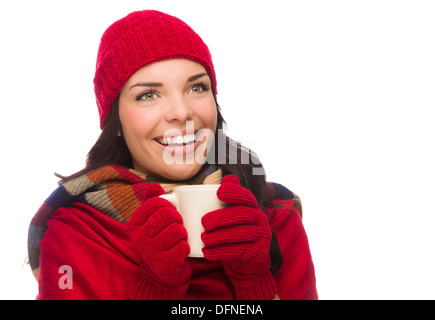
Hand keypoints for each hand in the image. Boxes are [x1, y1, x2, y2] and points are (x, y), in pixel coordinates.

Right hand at [127, 183, 190, 298]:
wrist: (161, 271)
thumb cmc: (158, 239)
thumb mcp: (151, 220)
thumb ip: (152, 201)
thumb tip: (154, 185)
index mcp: (133, 224)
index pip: (156, 203)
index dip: (169, 205)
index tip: (169, 213)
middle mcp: (138, 239)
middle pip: (168, 214)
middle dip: (178, 218)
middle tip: (177, 225)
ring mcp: (150, 253)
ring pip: (178, 230)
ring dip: (183, 233)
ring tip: (178, 239)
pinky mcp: (164, 264)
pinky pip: (184, 246)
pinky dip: (186, 247)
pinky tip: (179, 252)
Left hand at [201, 175, 277, 298]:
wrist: (247, 263)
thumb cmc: (234, 233)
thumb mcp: (232, 215)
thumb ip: (230, 198)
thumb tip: (228, 178)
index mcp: (253, 207)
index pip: (247, 197)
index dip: (235, 192)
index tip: (219, 192)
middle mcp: (261, 220)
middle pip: (243, 215)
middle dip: (222, 217)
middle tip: (204, 223)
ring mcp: (262, 237)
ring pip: (241, 234)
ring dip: (220, 236)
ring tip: (204, 238)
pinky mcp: (258, 253)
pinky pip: (239, 251)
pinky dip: (221, 252)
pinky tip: (207, 252)